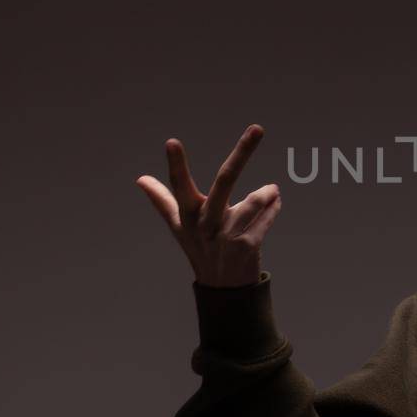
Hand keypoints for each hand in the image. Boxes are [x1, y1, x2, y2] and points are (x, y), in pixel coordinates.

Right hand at [136, 123, 281, 287]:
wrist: (222, 288)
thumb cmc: (198, 248)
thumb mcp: (178, 226)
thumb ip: (162, 200)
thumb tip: (140, 179)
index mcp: (187, 215)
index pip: (179, 186)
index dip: (175, 165)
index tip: (171, 142)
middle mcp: (205, 224)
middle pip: (224, 181)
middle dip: (242, 153)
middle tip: (258, 128)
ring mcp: (226, 237)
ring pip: (252, 203)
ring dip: (265, 194)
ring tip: (272, 189)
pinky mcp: (246, 247)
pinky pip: (265, 219)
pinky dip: (273, 208)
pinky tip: (276, 201)